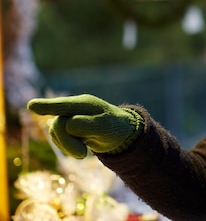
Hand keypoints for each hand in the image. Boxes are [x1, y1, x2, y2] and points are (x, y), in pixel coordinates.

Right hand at [27, 94, 143, 158]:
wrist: (119, 134)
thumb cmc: (114, 127)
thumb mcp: (104, 127)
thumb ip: (86, 125)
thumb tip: (68, 125)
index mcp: (84, 104)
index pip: (63, 105)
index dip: (47, 106)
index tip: (32, 106)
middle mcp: (74, 109)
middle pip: (57, 125)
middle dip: (66, 142)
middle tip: (83, 155)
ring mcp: (69, 118)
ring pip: (56, 134)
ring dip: (68, 147)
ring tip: (84, 153)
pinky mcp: (67, 129)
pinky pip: (59, 140)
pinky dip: (68, 148)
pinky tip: (81, 150)